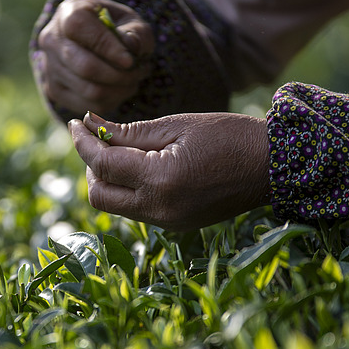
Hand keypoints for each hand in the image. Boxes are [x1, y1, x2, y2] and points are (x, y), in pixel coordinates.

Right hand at [36, 0, 154, 115]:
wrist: (95, 43)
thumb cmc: (117, 28)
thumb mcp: (132, 22)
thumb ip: (135, 33)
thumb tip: (131, 48)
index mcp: (68, 12)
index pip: (78, 28)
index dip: (106, 46)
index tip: (130, 60)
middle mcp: (51, 39)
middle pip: (84, 66)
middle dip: (119, 75)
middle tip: (140, 72)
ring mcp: (49, 67)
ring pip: (88, 90)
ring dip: (119, 89)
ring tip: (134, 80)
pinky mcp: (54, 90)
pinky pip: (87, 104)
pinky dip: (111, 100)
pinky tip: (121, 88)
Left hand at [68, 111, 270, 229]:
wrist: (273, 165)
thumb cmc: (229, 135)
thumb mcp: (176, 124)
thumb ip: (128, 131)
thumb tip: (88, 125)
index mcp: (161, 180)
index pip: (103, 165)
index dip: (83, 143)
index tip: (75, 123)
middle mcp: (161, 209)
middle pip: (100, 196)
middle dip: (91, 168)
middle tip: (99, 140)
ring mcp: (169, 222)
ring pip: (116, 206)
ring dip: (109, 180)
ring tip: (122, 150)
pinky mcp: (176, 225)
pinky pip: (137, 210)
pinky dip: (129, 189)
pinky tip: (141, 166)